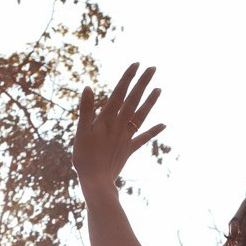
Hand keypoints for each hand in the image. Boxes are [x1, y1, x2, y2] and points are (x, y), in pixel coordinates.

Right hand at [73, 64, 163, 193]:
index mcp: (106, 119)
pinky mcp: (129, 149)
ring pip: (141, 116)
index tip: (136, 64)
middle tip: (153, 68)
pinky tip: (164, 124)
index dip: (128, 78)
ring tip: (160, 89)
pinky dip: (153, 131)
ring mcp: (126, 137)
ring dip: (150, 102)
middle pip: (133, 100)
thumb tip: (88, 87)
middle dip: (143, 83)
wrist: (96, 182)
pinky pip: (143, 138)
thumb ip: (86, 110)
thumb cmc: (84, 158)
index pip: (119, 93)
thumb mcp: (81, 132)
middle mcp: (119, 125)